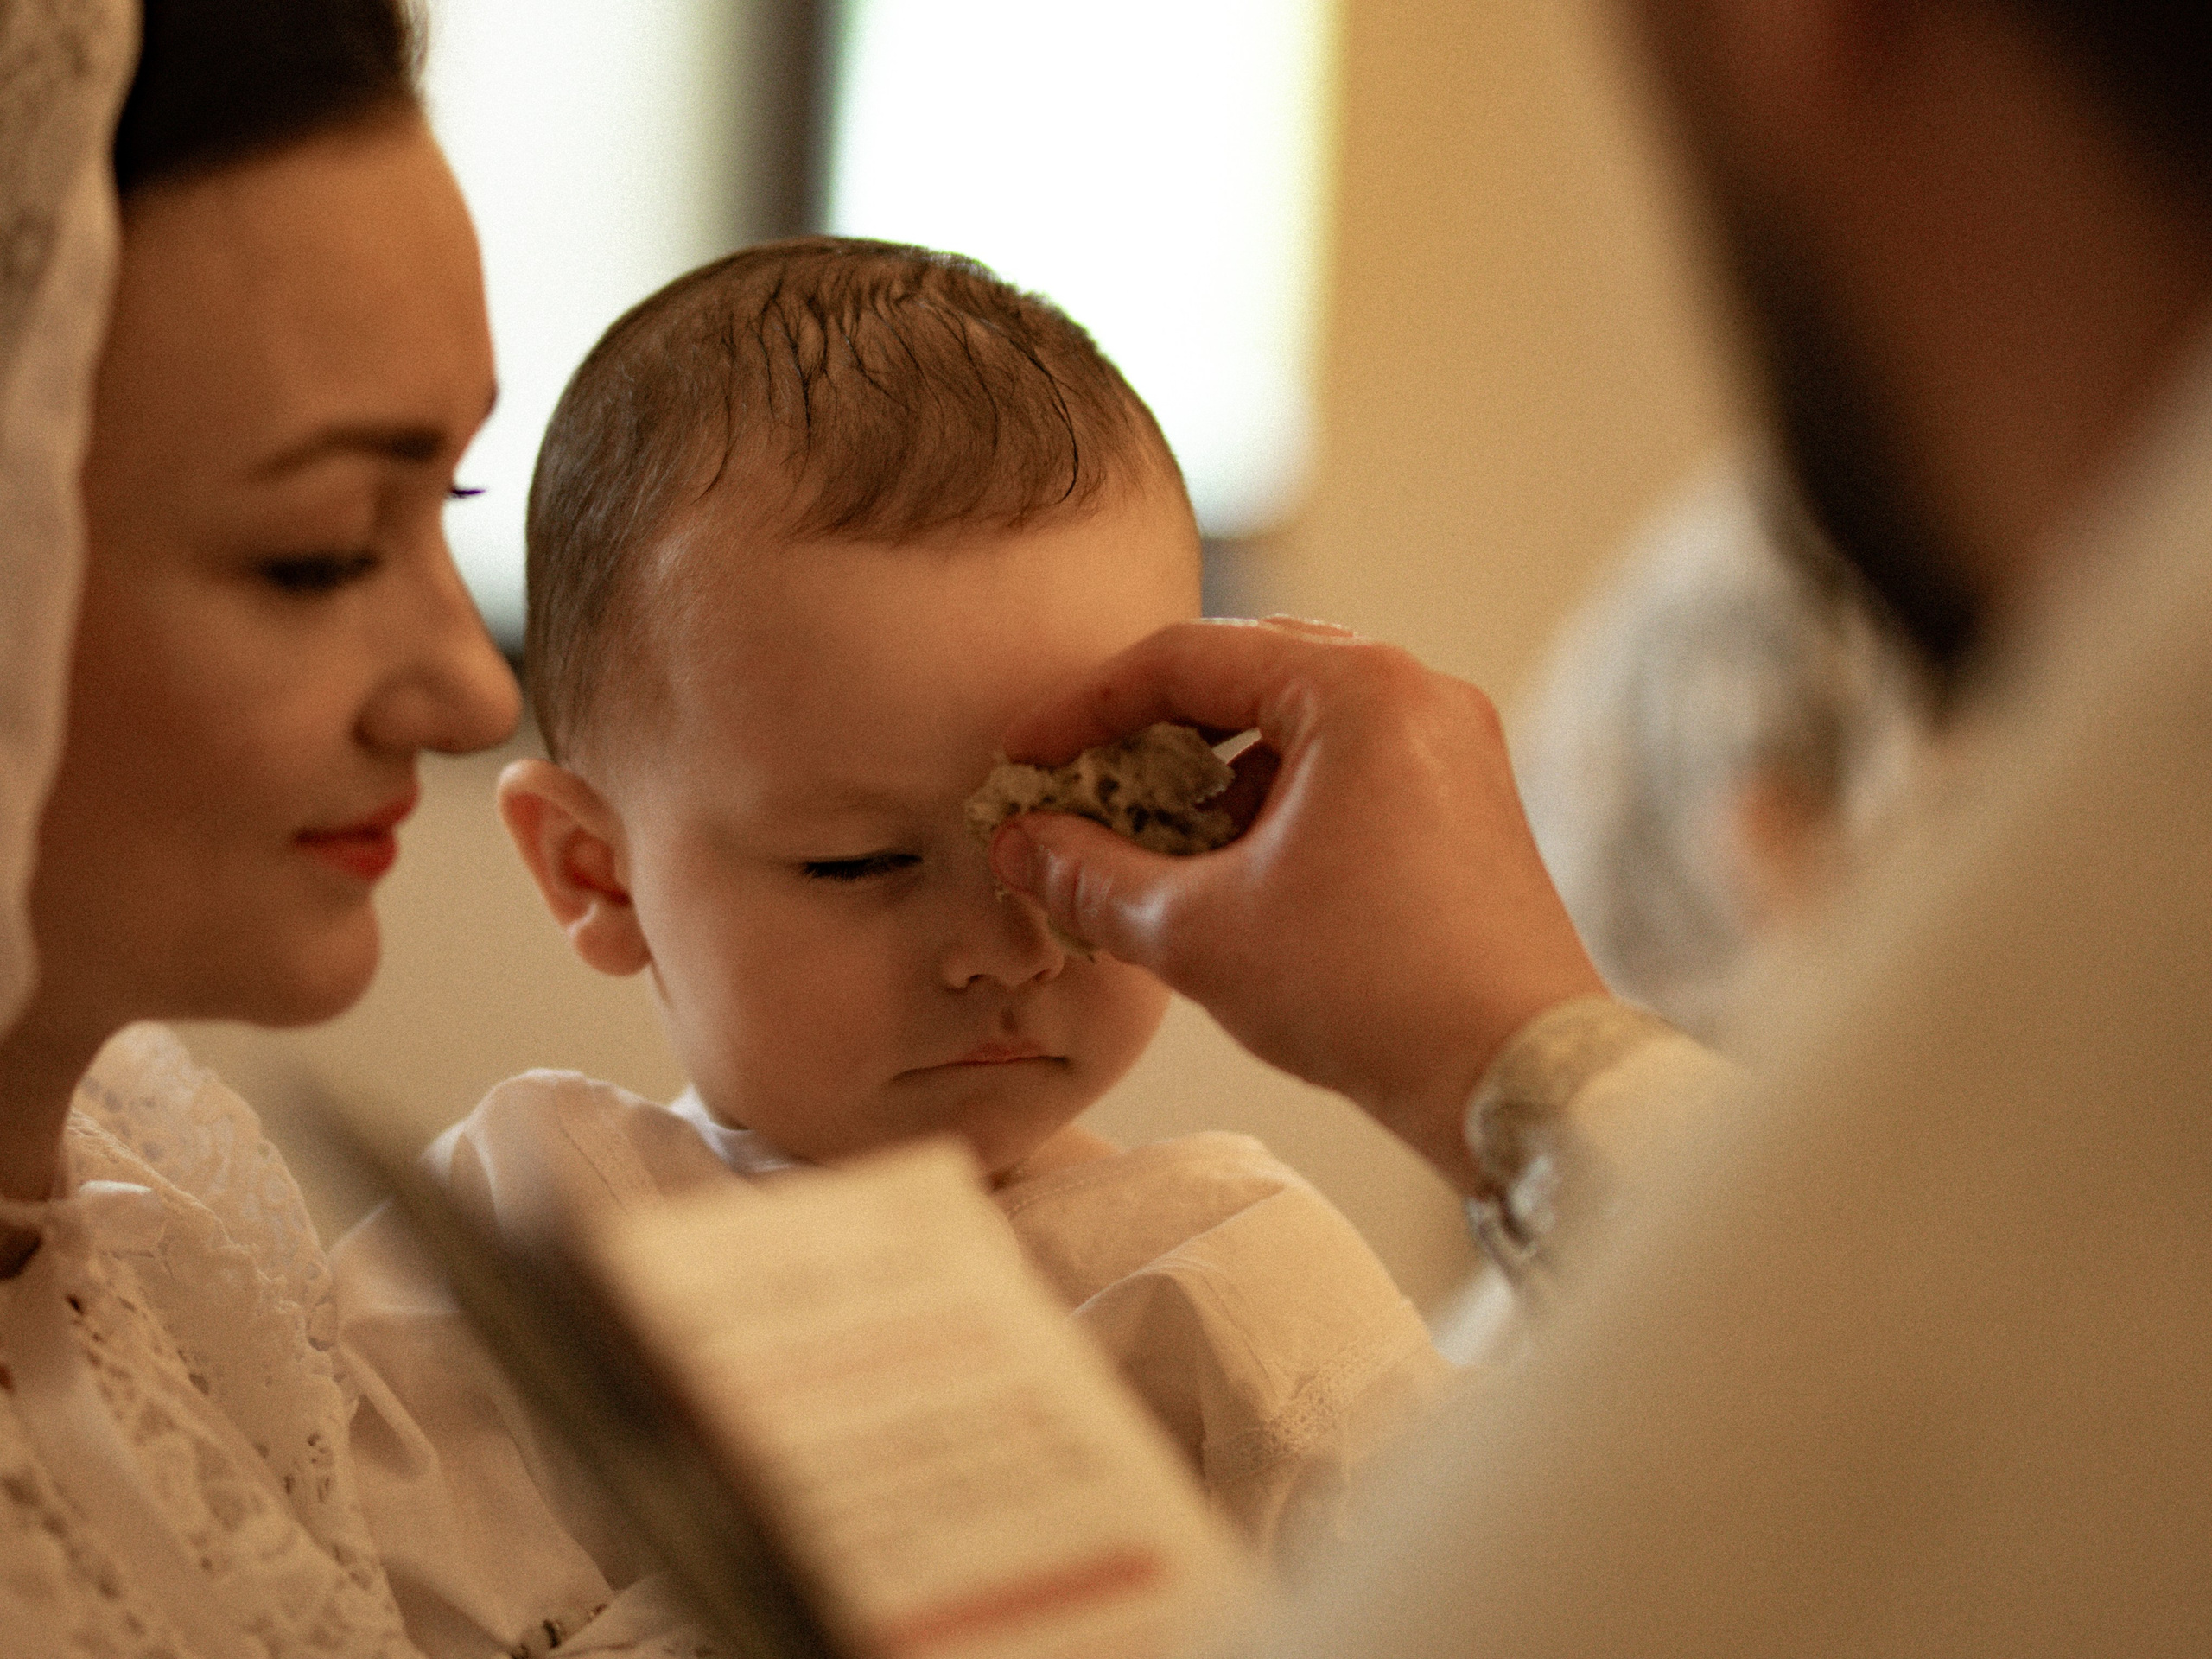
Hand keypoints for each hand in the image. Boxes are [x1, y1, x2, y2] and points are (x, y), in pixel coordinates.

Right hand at [989, 617, 1605, 1194]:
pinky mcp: (1468, 806)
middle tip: (1076, 792)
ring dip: (1209, 778)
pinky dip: (1274, 807)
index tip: (1023, 759)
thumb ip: (1092, 876)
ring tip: (1145, 849)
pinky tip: (1227, 875)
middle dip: (1147, 738)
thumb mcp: (1200, 933)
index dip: (1083, 708)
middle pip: (1244, 678)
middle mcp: (1417, 694)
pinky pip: (1346, 772)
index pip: (1185, 659)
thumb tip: (1021, 845)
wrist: (1517, 1078)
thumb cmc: (1368, 993)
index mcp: (1359, 689)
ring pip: (1296, 729)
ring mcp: (1453, 748)